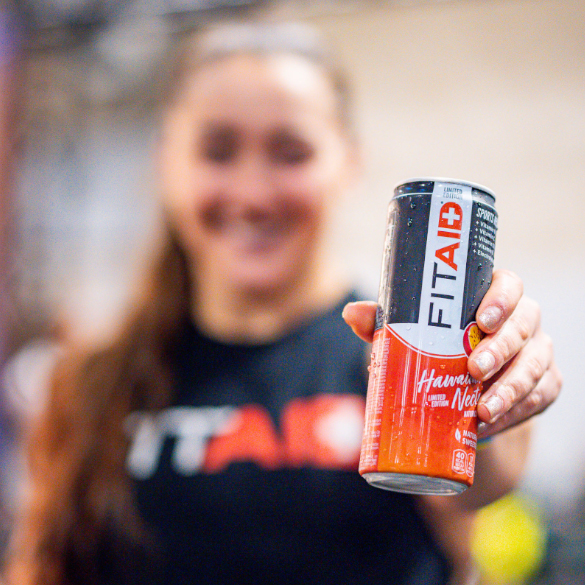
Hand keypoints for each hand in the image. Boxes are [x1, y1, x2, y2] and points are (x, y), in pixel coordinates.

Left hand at [342, 269, 561, 438]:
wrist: (464, 388)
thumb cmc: (438, 347)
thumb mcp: (412, 333)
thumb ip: (385, 322)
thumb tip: (351, 313)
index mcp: (494, 296)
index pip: (509, 285)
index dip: (501, 300)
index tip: (481, 320)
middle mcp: (523, 320)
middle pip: (525, 325)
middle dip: (501, 348)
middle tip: (474, 369)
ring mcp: (537, 353)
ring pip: (536, 365)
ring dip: (512, 388)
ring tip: (482, 410)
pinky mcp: (544, 385)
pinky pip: (540, 397)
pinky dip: (518, 411)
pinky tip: (493, 423)